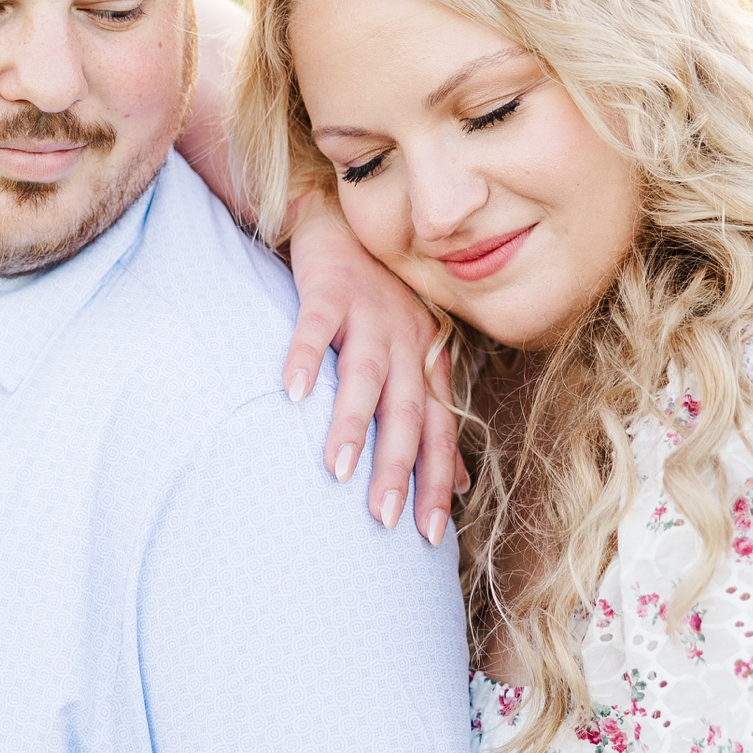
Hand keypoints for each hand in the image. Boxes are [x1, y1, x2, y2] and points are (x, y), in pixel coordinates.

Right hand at [283, 195, 465, 545]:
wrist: (348, 219)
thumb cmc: (380, 298)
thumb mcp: (418, 354)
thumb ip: (434, 416)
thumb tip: (460, 483)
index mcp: (428, 361)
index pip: (438, 430)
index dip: (435, 480)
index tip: (428, 533)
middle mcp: (407, 340)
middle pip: (406, 412)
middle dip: (398, 467)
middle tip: (385, 518)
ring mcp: (370, 313)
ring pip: (366, 375)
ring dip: (352, 423)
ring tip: (337, 470)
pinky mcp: (329, 288)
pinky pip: (316, 325)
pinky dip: (304, 357)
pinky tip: (291, 393)